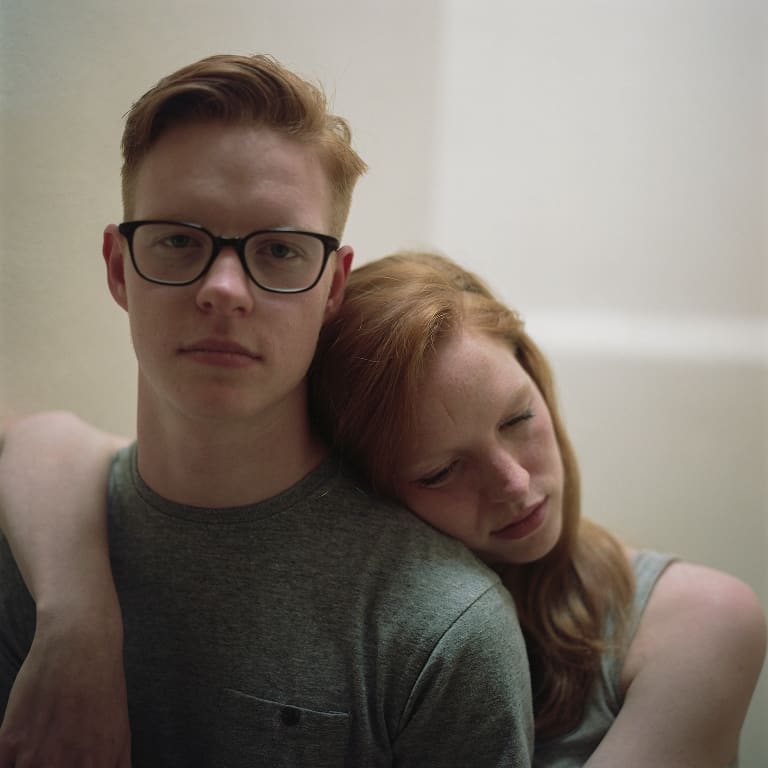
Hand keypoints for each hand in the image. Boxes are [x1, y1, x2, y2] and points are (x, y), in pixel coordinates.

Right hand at [0, 605, 130, 766]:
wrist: (80, 641)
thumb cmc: (103, 684)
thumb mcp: (120, 731)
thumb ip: (116, 767)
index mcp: (97, 766)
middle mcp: (64, 767)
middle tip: (53, 760)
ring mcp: (34, 756)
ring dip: (29, 766)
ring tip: (37, 756)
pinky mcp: (9, 740)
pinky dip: (7, 763)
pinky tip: (14, 758)